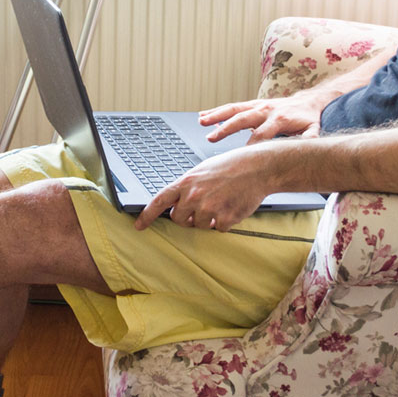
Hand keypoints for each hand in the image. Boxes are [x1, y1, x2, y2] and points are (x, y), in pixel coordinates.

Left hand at [134, 144, 279, 231]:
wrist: (258, 167)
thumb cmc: (232, 166)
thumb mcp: (203, 171)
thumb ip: (189, 187)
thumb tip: (179, 205)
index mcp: (187, 182)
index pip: (160, 201)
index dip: (147, 215)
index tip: (139, 226)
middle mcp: (194, 195)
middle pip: (179, 219)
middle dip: (188, 217)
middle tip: (203, 206)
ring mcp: (209, 208)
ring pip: (200, 226)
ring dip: (209, 220)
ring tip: (222, 201)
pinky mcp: (224, 218)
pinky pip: (218, 230)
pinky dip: (225, 222)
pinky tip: (232, 206)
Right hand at [199, 92, 328, 143]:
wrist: (308, 101)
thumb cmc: (307, 119)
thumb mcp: (313, 129)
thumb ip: (308, 139)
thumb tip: (303, 149)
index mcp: (279, 118)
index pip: (261, 134)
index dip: (250, 146)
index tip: (238, 158)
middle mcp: (266, 110)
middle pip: (242, 119)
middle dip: (226, 128)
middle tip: (211, 138)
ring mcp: (257, 105)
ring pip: (233, 110)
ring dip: (216, 115)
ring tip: (202, 121)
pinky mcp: (252, 104)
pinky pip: (232, 107)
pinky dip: (217, 111)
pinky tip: (203, 115)